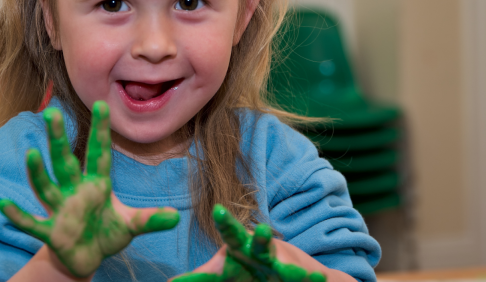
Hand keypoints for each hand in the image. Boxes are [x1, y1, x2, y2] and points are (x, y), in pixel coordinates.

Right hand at [0, 101, 179, 278]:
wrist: (85, 259)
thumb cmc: (107, 235)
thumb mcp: (131, 227)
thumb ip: (150, 220)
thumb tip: (176, 217)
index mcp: (97, 185)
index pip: (99, 153)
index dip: (100, 130)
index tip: (103, 104)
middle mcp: (75, 191)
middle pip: (65, 162)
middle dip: (58, 140)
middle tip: (51, 112)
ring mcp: (60, 210)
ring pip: (46, 187)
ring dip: (37, 172)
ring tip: (32, 154)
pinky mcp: (50, 232)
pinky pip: (31, 223)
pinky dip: (18, 216)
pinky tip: (4, 205)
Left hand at [170, 205, 326, 281]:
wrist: (297, 274)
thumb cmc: (256, 271)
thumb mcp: (228, 274)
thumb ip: (203, 277)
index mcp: (232, 254)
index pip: (208, 266)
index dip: (193, 275)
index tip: (174, 278)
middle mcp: (249, 250)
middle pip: (234, 236)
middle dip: (227, 224)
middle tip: (218, 211)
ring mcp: (270, 256)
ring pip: (265, 246)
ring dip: (264, 239)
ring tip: (263, 231)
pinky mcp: (290, 266)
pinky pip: (294, 270)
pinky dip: (301, 272)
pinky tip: (311, 274)